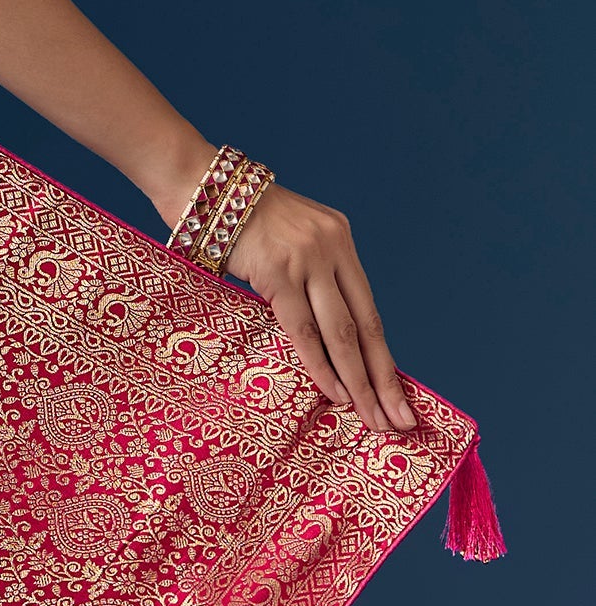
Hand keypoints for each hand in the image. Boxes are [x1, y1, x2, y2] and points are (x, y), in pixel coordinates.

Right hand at [224, 183, 416, 435]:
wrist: (203, 186)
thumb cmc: (238, 218)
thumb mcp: (290, 238)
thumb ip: (311, 272)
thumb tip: (322, 327)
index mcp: (341, 238)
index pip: (369, 309)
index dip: (384, 355)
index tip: (399, 393)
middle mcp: (332, 248)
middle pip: (366, 325)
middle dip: (383, 378)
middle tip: (401, 420)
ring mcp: (307, 260)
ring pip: (341, 333)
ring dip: (358, 381)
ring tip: (372, 417)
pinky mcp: (278, 272)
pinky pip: (304, 329)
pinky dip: (321, 365)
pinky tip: (336, 392)